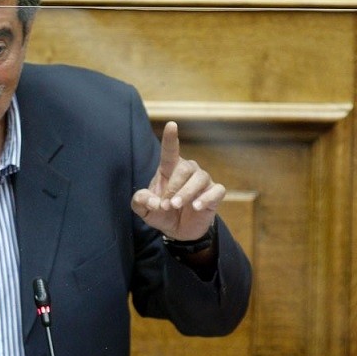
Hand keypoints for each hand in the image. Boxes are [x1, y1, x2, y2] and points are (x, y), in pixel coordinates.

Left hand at [131, 121, 224, 240]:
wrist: (179, 231)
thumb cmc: (161, 213)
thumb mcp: (144, 210)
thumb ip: (140, 202)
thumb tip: (151, 200)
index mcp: (168, 170)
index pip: (170, 151)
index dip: (171, 138)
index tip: (171, 124)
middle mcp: (187, 171)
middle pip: (185, 168)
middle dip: (174, 187)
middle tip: (165, 205)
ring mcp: (202, 181)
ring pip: (200, 178)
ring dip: (186, 193)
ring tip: (177, 206)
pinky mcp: (214, 194)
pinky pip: (217, 190)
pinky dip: (206, 198)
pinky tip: (196, 207)